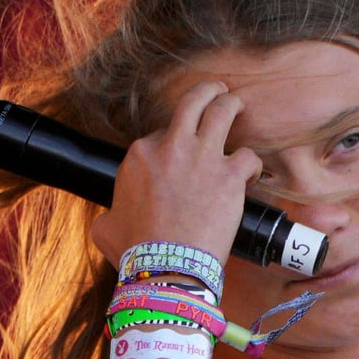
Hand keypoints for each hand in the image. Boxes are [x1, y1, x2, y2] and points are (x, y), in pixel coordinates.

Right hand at [91, 80, 261, 266]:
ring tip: (238, 106)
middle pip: (192, 102)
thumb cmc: (134, 251)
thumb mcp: (106, 226)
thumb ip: (110, 213)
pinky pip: (248, 156)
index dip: (173, 141)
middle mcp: (171, 147)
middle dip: (208, 91)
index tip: (180, 152)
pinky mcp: (228, 176)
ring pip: (222, 112)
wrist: (166, 267)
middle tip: (218, 91)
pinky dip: (252, 164)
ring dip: (232, 105)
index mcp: (140, 155)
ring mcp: (202, 158)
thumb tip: (110, 218)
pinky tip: (251, 173)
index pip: (161, 133)